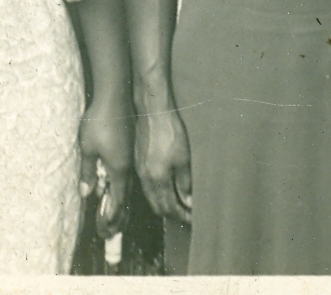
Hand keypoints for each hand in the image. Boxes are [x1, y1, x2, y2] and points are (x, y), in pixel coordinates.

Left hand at [79, 91, 133, 237]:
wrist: (116, 94)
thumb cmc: (100, 120)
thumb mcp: (87, 147)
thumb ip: (88, 171)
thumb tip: (87, 193)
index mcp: (118, 170)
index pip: (116, 202)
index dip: (110, 219)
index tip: (105, 233)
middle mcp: (127, 167)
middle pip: (124, 199)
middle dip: (117, 218)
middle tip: (110, 233)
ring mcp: (129, 158)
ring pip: (126, 187)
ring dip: (120, 204)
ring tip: (116, 219)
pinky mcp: (129, 149)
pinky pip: (126, 176)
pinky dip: (121, 189)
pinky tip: (117, 190)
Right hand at [134, 99, 194, 224]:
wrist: (152, 110)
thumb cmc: (170, 131)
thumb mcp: (183, 158)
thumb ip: (184, 183)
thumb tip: (188, 202)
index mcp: (157, 179)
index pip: (170, 208)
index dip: (182, 216)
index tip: (193, 218)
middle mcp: (145, 178)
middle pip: (157, 206)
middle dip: (173, 214)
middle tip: (187, 214)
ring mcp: (139, 169)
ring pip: (150, 197)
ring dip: (164, 204)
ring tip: (178, 203)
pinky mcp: (137, 161)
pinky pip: (146, 186)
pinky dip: (156, 193)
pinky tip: (166, 187)